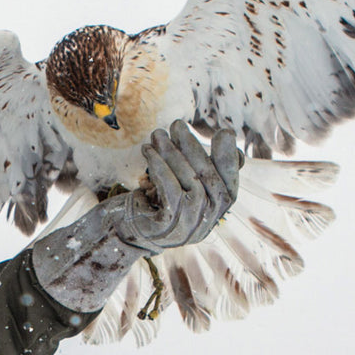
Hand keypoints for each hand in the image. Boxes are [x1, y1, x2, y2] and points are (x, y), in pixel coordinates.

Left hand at [107, 120, 241, 252]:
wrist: (124, 229)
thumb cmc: (155, 201)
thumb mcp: (181, 183)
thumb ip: (203, 166)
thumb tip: (229, 137)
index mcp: (214, 214)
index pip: (230, 184)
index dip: (229, 159)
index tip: (224, 133)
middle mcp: (207, 223)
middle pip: (209, 180)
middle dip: (193, 147)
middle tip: (178, 124)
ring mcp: (189, 227)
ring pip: (191, 183)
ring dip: (173, 153)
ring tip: (158, 134)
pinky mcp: (168, 226)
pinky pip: (170, 190)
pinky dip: (160, 166)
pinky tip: (148, 151)